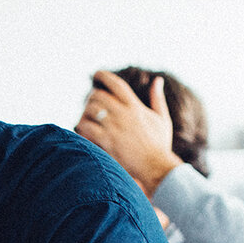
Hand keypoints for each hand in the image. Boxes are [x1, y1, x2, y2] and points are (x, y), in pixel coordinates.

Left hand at [74, 70, 180, 196]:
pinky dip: (81, 128)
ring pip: (90, 110)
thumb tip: (158, 80)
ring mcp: (114, 127)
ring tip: (86, 120)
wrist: (155, 167)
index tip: (96, 74)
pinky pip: (85, 128)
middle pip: (98, 95)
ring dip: (85, 113)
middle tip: (90, 105)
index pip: (116, 84)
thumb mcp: (162, 118)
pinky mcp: (106, 141)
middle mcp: (123, 114)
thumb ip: (157, 98)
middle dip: (91, 98)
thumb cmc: (160, 145)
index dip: (104, 76)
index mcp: (135, 106)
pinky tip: (84, 132)